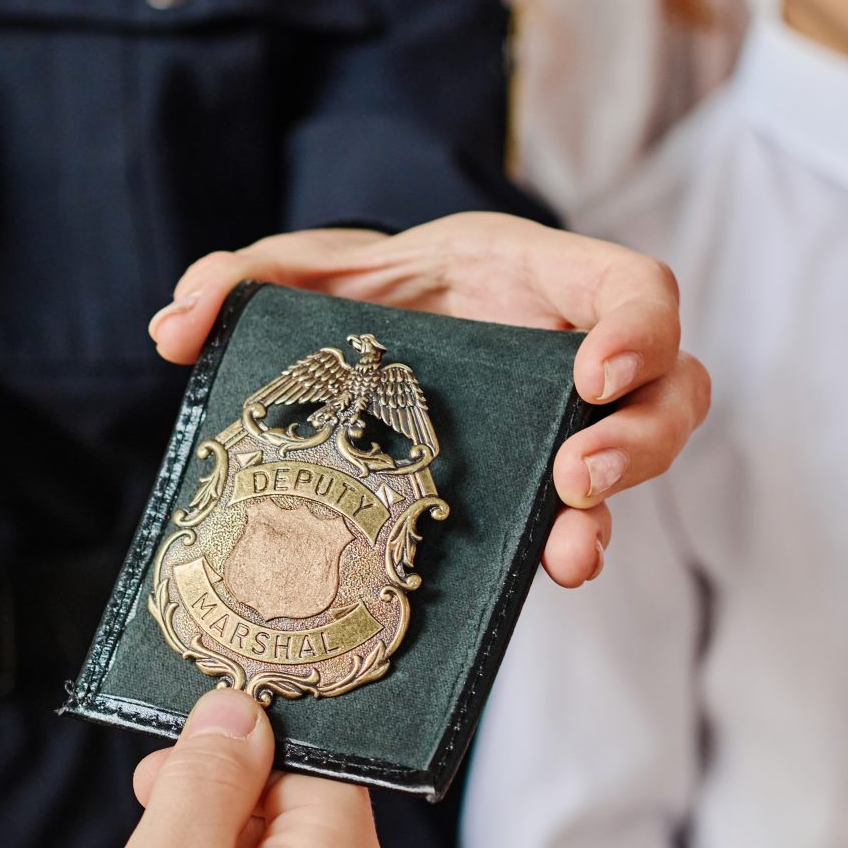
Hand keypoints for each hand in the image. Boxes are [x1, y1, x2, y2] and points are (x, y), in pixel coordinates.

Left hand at [148, 215, 711, 586]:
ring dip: (619, 501)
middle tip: (577, 478)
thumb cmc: (356, 292)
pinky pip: (587, 512)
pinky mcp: (545, 477)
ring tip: (570, 550)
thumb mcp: (295, 273)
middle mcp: (572, 344)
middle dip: (641, 438)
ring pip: (648, 451)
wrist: (364, 341)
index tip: (594, 373)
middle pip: (672, 384)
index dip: (638, 327)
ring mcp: (570, 417)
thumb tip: (175, 329)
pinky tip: (549, 574)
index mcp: (534, 274)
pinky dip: (574, 541)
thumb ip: (235, 281)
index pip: (635, 285)